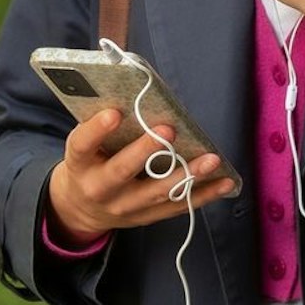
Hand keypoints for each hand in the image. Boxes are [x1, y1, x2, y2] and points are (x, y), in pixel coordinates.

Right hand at [46, 109, 238, 245]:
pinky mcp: (145, 217)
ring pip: (156, 193)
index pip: (83, 146)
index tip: (114, 111)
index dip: (96, 130)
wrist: (80, 207)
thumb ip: (101, 123)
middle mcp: (99, 188)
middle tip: (169, 130)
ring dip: (187, 175)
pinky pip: (177, 207)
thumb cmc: (89, 162)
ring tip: (211, 159)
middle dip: (146, 151)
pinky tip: (225, 181)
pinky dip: (203, 195)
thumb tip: (133, 86)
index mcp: (79, 164)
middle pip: (122, 171)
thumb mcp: (84, 143)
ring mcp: (124, 207)